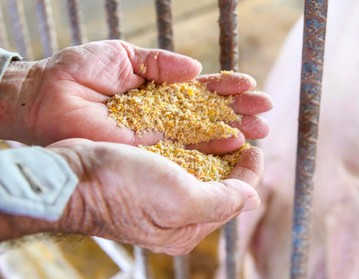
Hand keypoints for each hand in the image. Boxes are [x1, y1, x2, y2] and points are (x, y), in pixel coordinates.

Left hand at [0, 41, 271, 153]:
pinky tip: (233, 145)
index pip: (201, 91)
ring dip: (233, 131)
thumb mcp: (124, 57)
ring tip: (261, 128)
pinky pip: (183, 151)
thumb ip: (160, 64)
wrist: (45, 95)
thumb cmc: (79, 71)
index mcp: (161, 91)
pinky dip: (209, 148)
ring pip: (203, 135)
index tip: (250, 86)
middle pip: (209, 115)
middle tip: (266, 112)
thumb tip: (195, 68)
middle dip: (239, 112)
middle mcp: (164, 116)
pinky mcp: (148, 151)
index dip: (227, 89)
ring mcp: (158, 135)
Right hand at [33, 138, 260, 254]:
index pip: (233, 199)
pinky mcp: (147, 176)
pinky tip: (199, 128)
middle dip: (236, 158)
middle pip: (220, 184)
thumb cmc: (122, 189)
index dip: (250, 173)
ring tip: (229, 125)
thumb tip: (254, 198)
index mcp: (188, 227)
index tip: (256, 147)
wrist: (71, 176)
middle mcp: (177, 214)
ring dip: (219, 147)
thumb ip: (221, 202)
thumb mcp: (178, 200)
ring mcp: (161, 195)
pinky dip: (195, 143)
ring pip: (202, 168)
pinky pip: (182, 159)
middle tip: (248, 130)